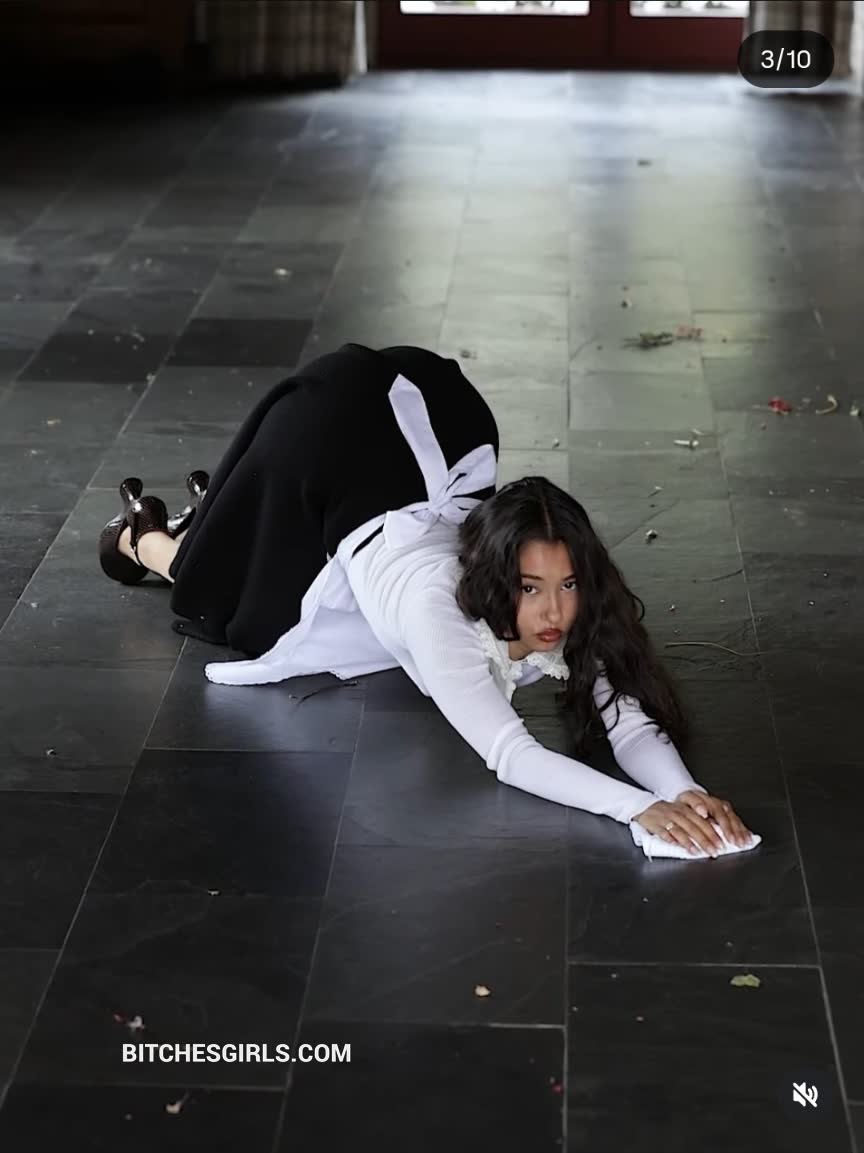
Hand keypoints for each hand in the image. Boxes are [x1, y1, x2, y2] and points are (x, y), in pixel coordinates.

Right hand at [634, 791, 752, 857]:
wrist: (644, 807)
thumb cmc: (667, 814)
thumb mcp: (682, 814)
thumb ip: (695, 822)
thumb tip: (714, 835)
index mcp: (686, 810)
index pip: (703, 822)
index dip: (713, 833)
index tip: (721, 844)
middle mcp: (677, 813)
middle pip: (694, 827)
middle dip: (706, 840)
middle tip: (714, 851)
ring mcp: (666, 818)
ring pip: (681, 830)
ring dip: (690, 842)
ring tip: (698, 852)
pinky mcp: (655, 824)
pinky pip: (664, 832)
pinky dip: (672, 840)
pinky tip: (678, 846)